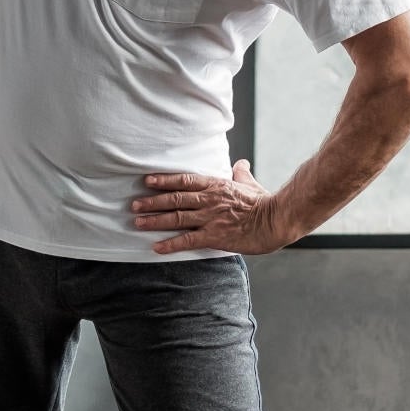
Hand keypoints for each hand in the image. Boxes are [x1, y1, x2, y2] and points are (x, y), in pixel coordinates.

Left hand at [131, 161, 293, 255]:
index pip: (184, 180)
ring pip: (176, 218)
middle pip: (174, 199)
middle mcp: (208, 200)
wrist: (275, 219)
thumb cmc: (264, 201)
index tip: (147, 181)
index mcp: (216, 185)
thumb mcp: (250, 183)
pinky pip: (187, 240)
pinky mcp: (214, 237)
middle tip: (134, 205)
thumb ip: (241, 173)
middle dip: (152, 202)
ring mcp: (210, 218)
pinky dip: (170, 244)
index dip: (164, 180)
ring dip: (155, 221)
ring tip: (137, 223)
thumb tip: (240, 163)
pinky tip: (156, 247)